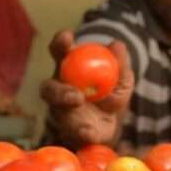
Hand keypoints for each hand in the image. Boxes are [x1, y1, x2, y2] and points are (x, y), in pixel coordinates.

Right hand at [40, 30, 134, 147]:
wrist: (112, 126)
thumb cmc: (110, 95)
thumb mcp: (121, 80)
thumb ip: (120, 65)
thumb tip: (117, 45)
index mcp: (68, 70)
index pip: (59, 53)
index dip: (59, 43)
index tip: (67, 37)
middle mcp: (59, 91)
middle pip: (49, 87)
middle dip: (58, 87)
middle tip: (75, 92)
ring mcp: (61, 112)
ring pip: (55, 109)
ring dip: (65, 104)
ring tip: (78, 101)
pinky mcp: (70, 132)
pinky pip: (74, 133)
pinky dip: (83, 132)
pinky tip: (89, 133)